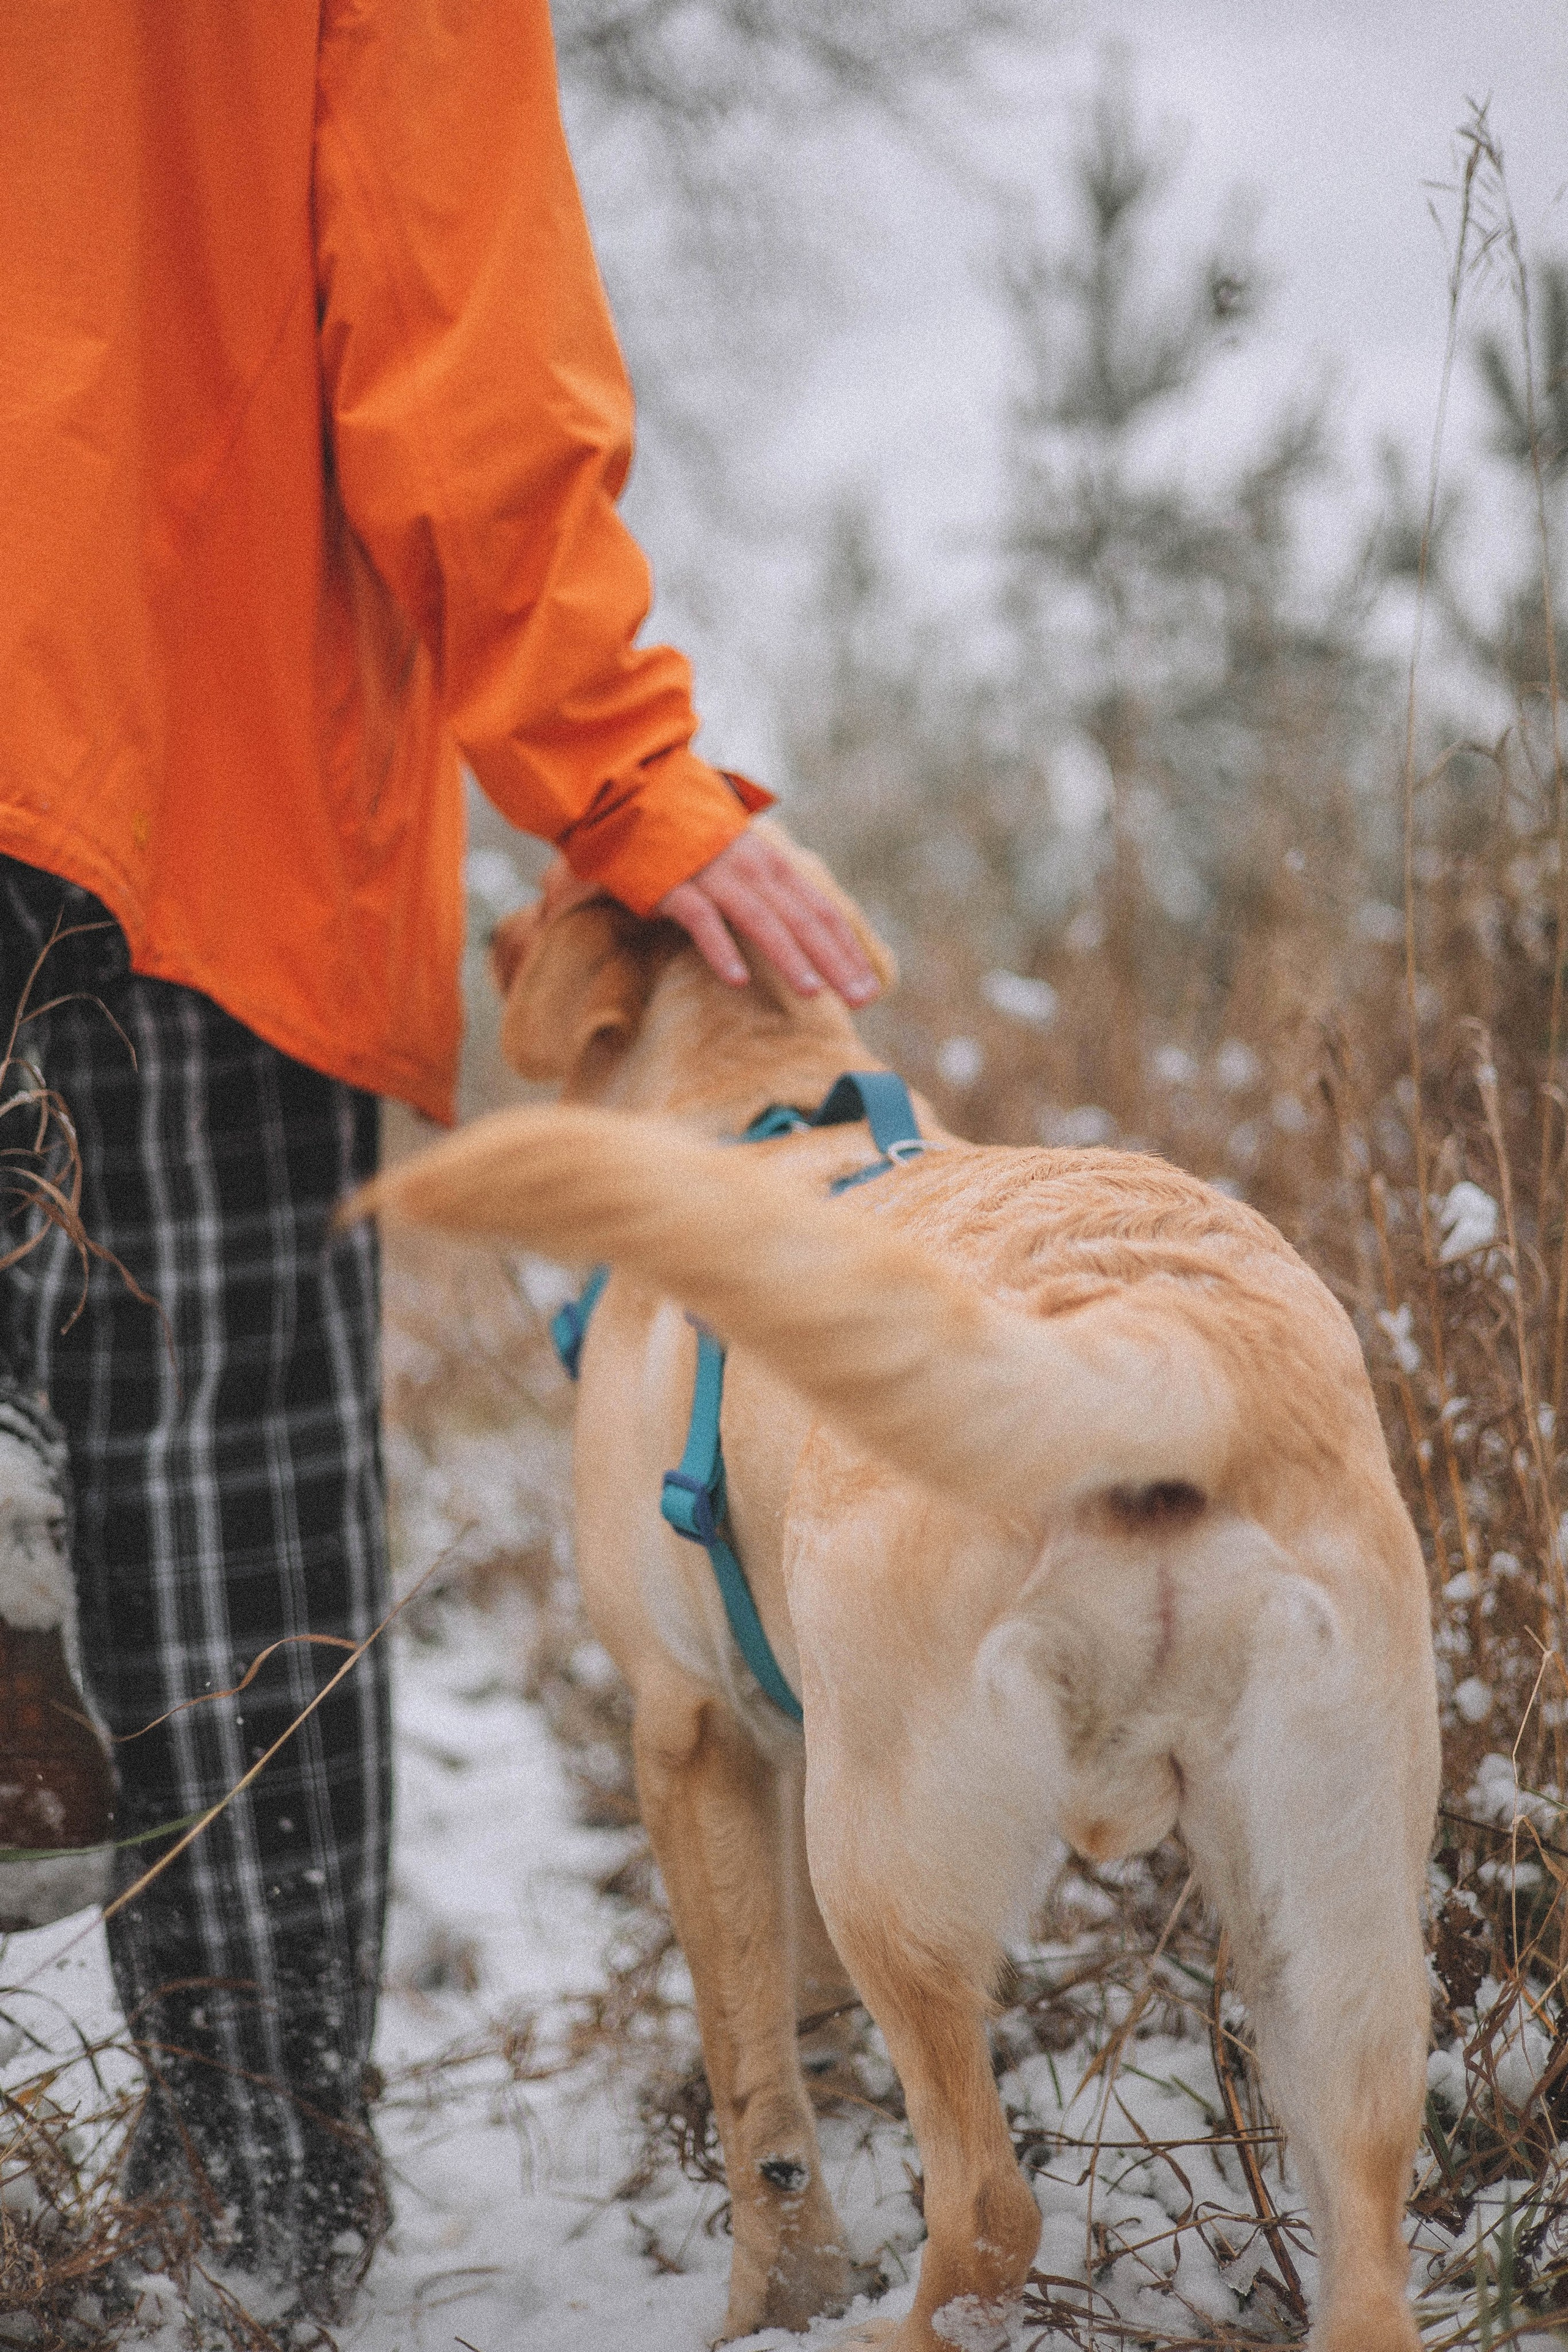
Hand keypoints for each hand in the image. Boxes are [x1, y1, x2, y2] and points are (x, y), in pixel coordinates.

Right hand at [656, 829, 880, 1005]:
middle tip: (860, 999)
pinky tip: (737, 979)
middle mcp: (754, 871)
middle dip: (834, 961)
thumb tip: (815, 939)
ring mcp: (716, 878)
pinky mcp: (678, 889)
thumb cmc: (702, 849)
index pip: (823, 912)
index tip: (872, 987)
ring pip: (761, 920)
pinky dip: (721, 949)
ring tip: (813, 993)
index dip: (849, 950)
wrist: (643, 804)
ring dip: (789, 957)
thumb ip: (779, 894)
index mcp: (777, 867)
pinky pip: (703, 921)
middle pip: (802, 920)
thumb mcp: (750, 863)